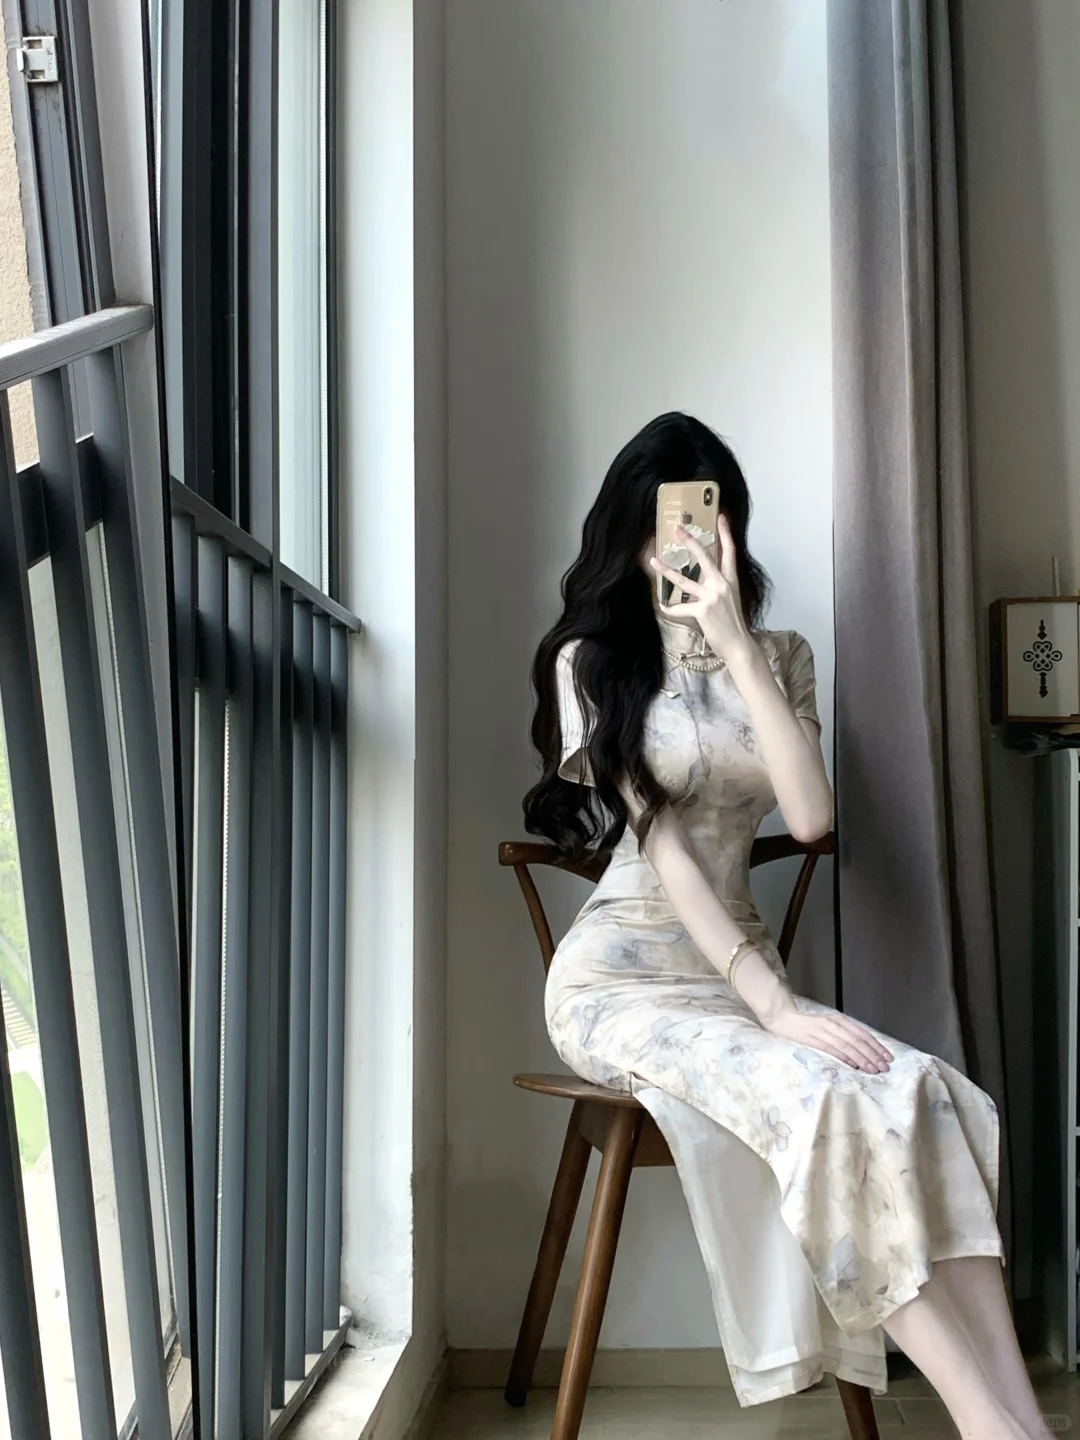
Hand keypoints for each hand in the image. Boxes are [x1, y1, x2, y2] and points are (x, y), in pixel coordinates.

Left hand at [649, 514, 752, 665]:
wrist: (739, 645)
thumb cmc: (733, 624)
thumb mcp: (731, 600)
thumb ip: (719, 587)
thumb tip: (703, 581)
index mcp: (731, 580)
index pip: (730, 551)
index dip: (725, 533)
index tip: (720, 517)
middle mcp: (722, 585)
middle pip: (704, 557)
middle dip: (690, 541)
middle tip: (678, 528)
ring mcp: (712, 597)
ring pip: (684, 580)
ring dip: (666, 570)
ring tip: (654, 561)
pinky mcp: (702, 610)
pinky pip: (680, 607)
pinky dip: (670, 608)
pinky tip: (663, 607)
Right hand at [761, 1006, 893, 1073]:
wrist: (784, 1018)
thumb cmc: (808, 1025)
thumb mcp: (829, 1027)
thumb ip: (844, 1037)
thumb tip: (861, 1054)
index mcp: (840, 1020)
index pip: (863, 1034)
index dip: (877, 1046)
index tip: (888, 1057)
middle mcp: (834, 1024)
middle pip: (858, 1040)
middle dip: (873, 1055)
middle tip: (884, 1067)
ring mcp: (824, 1031)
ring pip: (849, 1046)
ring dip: (863, 1059)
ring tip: (874, 1069)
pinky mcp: (814, 1039)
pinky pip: (833, 1049)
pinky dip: (845, 1058)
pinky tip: (854, 1066)